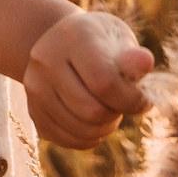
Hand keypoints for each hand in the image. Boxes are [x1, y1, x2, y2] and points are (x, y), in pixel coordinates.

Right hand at [24, 11, 153, 148]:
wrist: (64, 44)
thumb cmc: (101, 43)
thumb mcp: (119, 39)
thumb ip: (132, 57)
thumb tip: (144, 63)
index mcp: (73, 36)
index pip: (104, 82)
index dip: (131, 100)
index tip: (143, 99)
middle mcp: (46, 58)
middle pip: (91, 111)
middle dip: (116, 114)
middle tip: (122, 103)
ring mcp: (35, 86)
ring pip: (80, 129)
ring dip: (104, 128)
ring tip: (109, 110)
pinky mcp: (33, 110)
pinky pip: (68, 140)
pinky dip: (89, 138)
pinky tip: (95, 122)